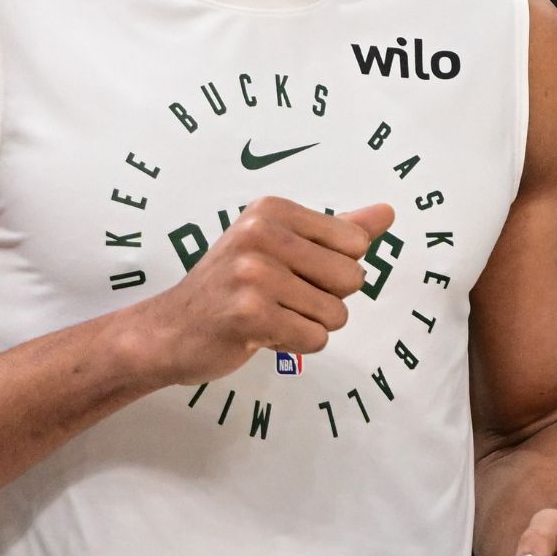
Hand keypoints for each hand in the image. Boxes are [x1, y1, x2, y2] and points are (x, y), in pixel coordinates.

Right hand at [126, 197, 393, 385]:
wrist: (169, 329)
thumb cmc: (229, 287)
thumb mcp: (277, 245)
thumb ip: (336, 230)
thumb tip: (387, 212)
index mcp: (271, 210)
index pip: (354, 242)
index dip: (333, 267)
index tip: (292, 271)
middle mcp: (260, 234)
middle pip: (352, 277)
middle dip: (326, 299)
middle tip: (281, 298)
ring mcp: (253, 274)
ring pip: (336, 313)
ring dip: (309, 324)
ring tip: (270, 315)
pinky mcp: (251, 315)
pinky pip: (315, 338)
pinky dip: (296, 345)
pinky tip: (261, 334)